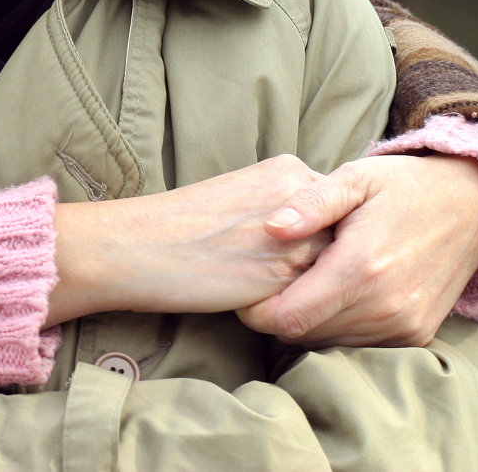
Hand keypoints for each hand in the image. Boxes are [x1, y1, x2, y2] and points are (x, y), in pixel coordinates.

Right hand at [51, 155, 331, 323]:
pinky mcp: (284, 277)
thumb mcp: (240, 195)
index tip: (280, 249)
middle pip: (341, 239)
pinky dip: (294, 306)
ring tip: (264, 288)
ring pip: (331, 272)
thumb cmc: (178, 223)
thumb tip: (316, 238)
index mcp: (288, 170)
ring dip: (309, 286)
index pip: (333, 211)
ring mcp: (298, 237)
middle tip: (275, 274)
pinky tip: (257, 301)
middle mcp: (303, 198)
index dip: (312, 236)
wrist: (136, 245)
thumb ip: (284, 208)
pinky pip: (311, 301)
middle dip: (320, 261)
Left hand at [236, 153, 477, 346]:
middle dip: (276, 313)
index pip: (289, 318)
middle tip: (269, 280)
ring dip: (307, 320)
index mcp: (362, 267)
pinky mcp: (416, 334)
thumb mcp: (354, 178)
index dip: (255, 311)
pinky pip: (357, 344)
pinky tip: (332, 292)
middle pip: (302, 334)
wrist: (474, 206)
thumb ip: (310, 203)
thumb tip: (270, 227)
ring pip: (327, 342)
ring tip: (302, 281)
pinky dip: (336, 325)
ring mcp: (404, 325)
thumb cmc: (403, 187)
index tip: (245, 289)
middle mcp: (385, 305)